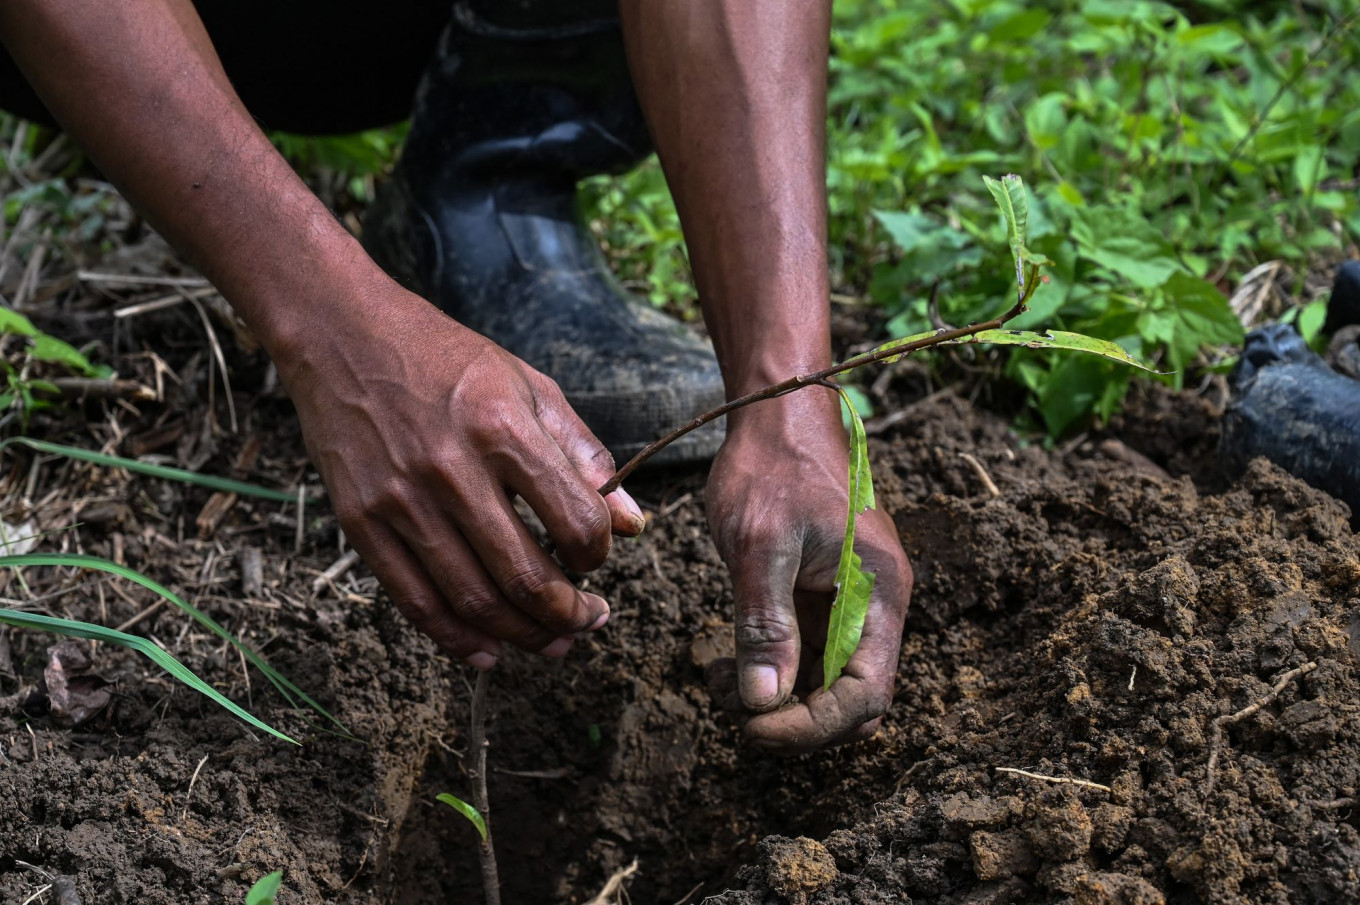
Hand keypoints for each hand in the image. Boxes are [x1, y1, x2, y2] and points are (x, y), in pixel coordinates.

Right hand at [278, 282, 644, 667]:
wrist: (343, 336)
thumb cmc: (447, 359)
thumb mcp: (529, 386)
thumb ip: (583, 454)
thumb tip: (632, 523)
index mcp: (503, 429)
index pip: (575, 521)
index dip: (598, 555)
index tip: (597, 558)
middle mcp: (452, 469)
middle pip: (525, 576)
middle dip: (569, 614)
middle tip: (589, 622)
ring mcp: (401, 500)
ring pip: (473, 600)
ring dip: (522, 636)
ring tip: (552, 643)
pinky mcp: (361, 522)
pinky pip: (415, 601)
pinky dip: (456, 639)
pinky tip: (488, 653)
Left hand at [705, 389, 911, 752]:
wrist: (777, 416)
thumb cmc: (773, 467)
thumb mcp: (759, 543)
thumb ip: (765, 622)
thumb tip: (764, 700)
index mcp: (879, 596)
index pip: (865, 697)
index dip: (813, 726)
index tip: (755, 725)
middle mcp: (875, 608)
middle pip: (851, 702)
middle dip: (794, 719)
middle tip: (732, 704)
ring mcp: (850, 605)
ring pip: (824, 686)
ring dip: (776, 699)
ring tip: (719, 679)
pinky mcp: (822, 599)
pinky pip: (805, 657)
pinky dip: (768, 670)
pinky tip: (726, 662)